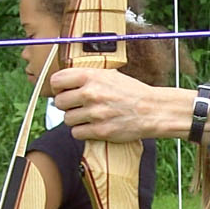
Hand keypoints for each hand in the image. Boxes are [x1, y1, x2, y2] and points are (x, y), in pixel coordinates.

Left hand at [49, 68, 179, 142]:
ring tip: (87, 117)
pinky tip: (92, 127)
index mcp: (91, 76)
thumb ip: (88, 77)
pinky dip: (82, 132)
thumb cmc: (132, 92)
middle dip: (66, 105)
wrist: (152, 110)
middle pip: (59, 102)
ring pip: (67, 119)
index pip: (57, 80)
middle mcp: (91, 94)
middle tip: (76, 106)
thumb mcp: (110, 75)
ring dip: (75, 119)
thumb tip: (66, 82)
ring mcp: (95, 113)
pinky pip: (76, 133)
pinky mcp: (100, 131)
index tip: (63, 91)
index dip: (58, 87)